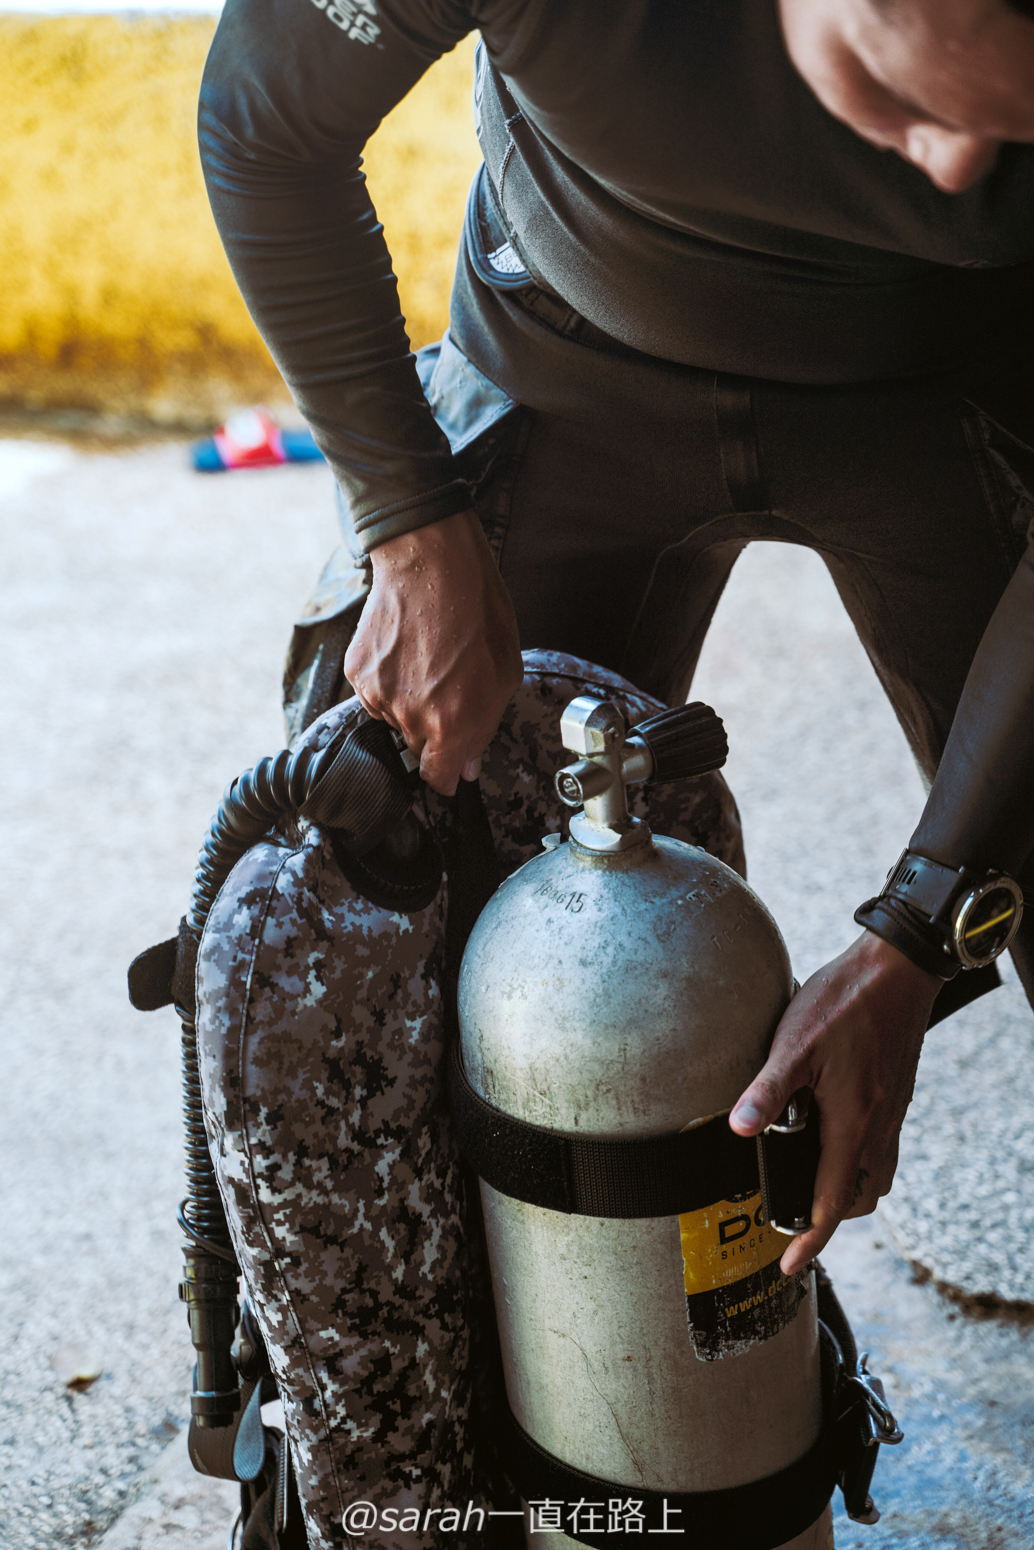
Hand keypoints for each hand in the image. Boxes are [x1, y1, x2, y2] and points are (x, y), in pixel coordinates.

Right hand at [344, 509, 522, 794]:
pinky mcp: (359, 672)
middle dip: (435, 730)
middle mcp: (410, 716)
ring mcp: (379, 694)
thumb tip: (467, 767)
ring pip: (395, 720)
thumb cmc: (478, 610)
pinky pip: (374, 695)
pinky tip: (407, 652)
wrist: (433, 562)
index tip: (450, 771)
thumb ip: (485, 727)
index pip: (437, 779)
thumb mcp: (505, 674)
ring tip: (428, 662)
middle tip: (450, 689)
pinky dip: (389, 682)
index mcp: (451, 722)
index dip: (446, 776)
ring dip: (410, 704)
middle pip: (418, 748)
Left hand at [729, 931, 941, 1274]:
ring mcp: (892, 1109)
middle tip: (794, 1214)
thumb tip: (740, 1127)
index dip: (811, 1240)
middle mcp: (880, 1124)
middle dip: (830, 1216)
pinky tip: (830, 1128)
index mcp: (854, 1123)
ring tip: (810, 1176)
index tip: (790, 1264)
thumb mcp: (794, 1043)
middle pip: (861, 1196)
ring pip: (875, 1171)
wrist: (897, 968)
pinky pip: (881, 1143)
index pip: (833, 1202)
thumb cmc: (846, 1001)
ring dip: (847, 1186)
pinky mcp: (895, 1092)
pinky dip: (858, 1155)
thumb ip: (767, 1089)